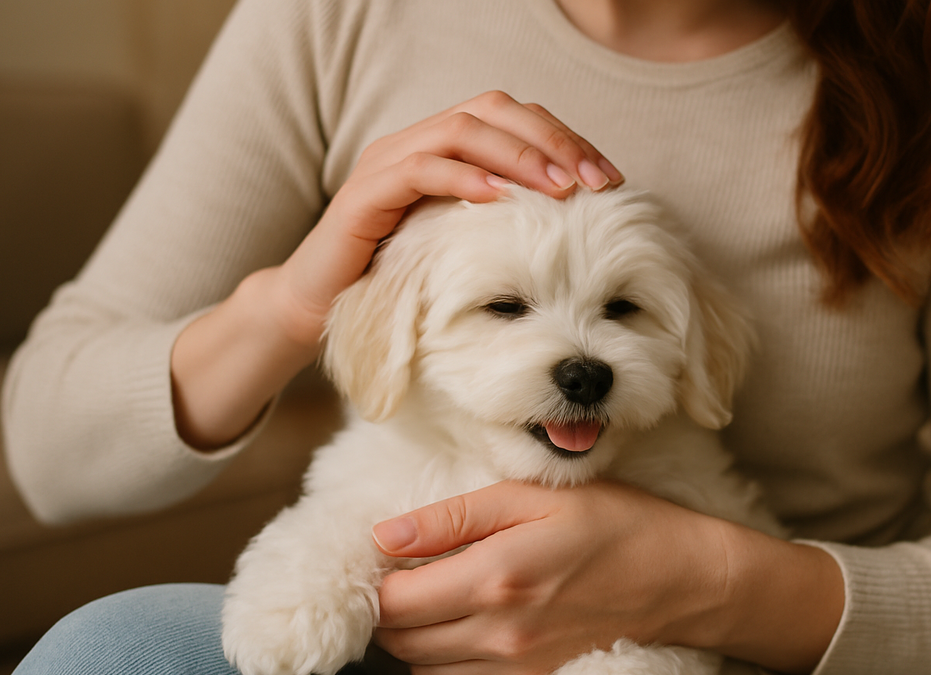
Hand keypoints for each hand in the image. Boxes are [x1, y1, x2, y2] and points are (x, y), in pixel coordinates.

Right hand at [173, 92, 622, 448]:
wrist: (321, 308)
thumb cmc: (400, 279)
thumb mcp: (464, 246)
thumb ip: (505, 222)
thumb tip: (578, 223)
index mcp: (444, 148)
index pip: (513, 118)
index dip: (565, 140)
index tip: (609, 179)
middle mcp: (416, 143)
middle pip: (493, 110)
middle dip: (552, 142)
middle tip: (595, 181)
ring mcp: (387, 163)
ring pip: (462, 131)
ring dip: (518, 157)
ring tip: (559, 189)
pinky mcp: (364, 195)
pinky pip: (419, 171)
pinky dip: (463, 179)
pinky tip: (499, 199)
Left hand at [370, 480, 745, 674]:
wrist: (685, 582)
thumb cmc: (614, 524)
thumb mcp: (536, 497)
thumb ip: (453, 517)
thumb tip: (385, 535)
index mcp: (493, 578)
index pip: (392, 604)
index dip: (374, 584)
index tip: (384, 560)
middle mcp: (499, 634)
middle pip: (400, 643)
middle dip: (389, 612)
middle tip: (407, 576)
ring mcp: (516, 670)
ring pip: (425, 670)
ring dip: (417, 639)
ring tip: (439, 600)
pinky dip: (451, 663)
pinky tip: (473, 626)